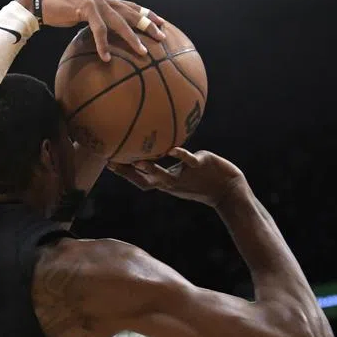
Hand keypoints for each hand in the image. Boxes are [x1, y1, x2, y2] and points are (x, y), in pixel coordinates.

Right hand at [18, 0, 165, 61]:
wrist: (39, 2)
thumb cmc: (59, 9)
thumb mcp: (83, 13)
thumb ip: (96, 19)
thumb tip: (105, 33)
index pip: (131, 6)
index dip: (147, 13)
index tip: (161, 23)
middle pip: (132, 12)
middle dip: (149, 25)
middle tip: (162, 37)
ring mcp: (95, 1)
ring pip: (119, 21)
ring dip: (132, 38)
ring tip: (142, 52)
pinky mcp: (85, 9)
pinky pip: (98, 29)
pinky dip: (103, 44)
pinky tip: (106, 57)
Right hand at [109, 148, 248, 207]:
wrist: (229, 189)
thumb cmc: (206, 179)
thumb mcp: (185, 173)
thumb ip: (170, 163)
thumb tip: (159, 147)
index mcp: (166, 183)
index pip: (140, 180)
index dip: (123, 174)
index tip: (107, 162)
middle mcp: (172, 182)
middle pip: (146, 180)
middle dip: (128, 173)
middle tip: (112, 162)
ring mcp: (185, 175)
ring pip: (164, 175)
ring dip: (151, 169)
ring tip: (138, 161)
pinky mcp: (200, 165)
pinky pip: (188, 161)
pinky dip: (180, 156)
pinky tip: (172, 150)